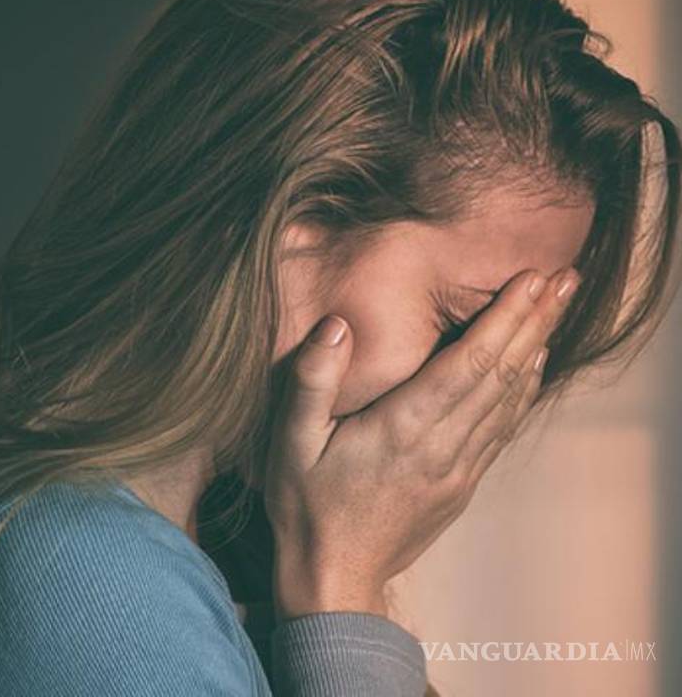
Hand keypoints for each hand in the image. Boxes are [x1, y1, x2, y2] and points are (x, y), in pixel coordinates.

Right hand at [263, 266, 578, 619]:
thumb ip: (312, 380)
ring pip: (510, 399)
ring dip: (538, 349)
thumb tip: (336, 325)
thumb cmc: (306, 504)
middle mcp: (442, 446)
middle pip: (502, 374)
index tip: (532, 279)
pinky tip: (533, 366)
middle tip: (564, 278)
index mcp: (403, 428)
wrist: (334, 576)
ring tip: (559, 309)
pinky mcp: (462, 484)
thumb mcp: (290, 441)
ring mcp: (458, 468)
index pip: (469, 363)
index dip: (505, 319)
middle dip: (536, 321)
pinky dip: (523, 390)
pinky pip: (503, 428)